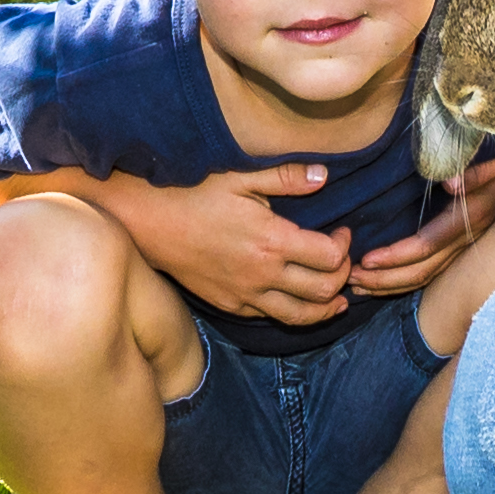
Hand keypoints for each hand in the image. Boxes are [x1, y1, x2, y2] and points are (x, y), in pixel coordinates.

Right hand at [114, 161, 352, 322]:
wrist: (150, 222)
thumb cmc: (194, 193)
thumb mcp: (241, 177)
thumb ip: (286, 178)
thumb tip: (323, 176)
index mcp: (272, 241)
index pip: (330, 258)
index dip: (344, 246)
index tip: (341, 232)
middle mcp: (263, 275)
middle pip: (324, 291)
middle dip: (343, 276)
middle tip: (342, 260)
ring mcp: (245, 295)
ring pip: (301, 316)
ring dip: (326, 308)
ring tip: (337, 298)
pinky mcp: (230, 305)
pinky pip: (270, 317)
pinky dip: (292, 312)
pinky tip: (297, 300)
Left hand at [343, 130, 494, 296]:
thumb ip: (479, 174)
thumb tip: (447, 186)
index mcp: (474, 218)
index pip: (429, 245)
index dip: (397, 258)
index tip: (367, 261)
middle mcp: (471, 237)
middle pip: (423, 269)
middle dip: (385, 279)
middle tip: (349, 280)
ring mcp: (472, 243)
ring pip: (429, 274)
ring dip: (393, 283)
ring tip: (360, 286)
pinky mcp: (471, 242)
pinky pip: (436, 267)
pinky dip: (409, 275)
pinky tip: (388, 279)